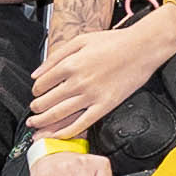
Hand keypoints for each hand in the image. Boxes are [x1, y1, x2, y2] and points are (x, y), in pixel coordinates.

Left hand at [29, 7, 175, 139]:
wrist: (142, 48)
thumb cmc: (113, 42)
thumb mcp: (80, 41)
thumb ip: (55, 57)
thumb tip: (35, 74)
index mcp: (70, 64)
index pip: (42, 84)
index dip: (36, 91)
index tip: (37, 93)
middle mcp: (78, 81)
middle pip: (47, 102)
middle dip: (35, 110)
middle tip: (33, 113)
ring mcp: (92, 95)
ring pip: (59, 115)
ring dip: (44, 123)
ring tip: (37, 126)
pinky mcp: (105, 105)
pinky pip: (81, 124)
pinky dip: (66, 132)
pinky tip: (58, 135)